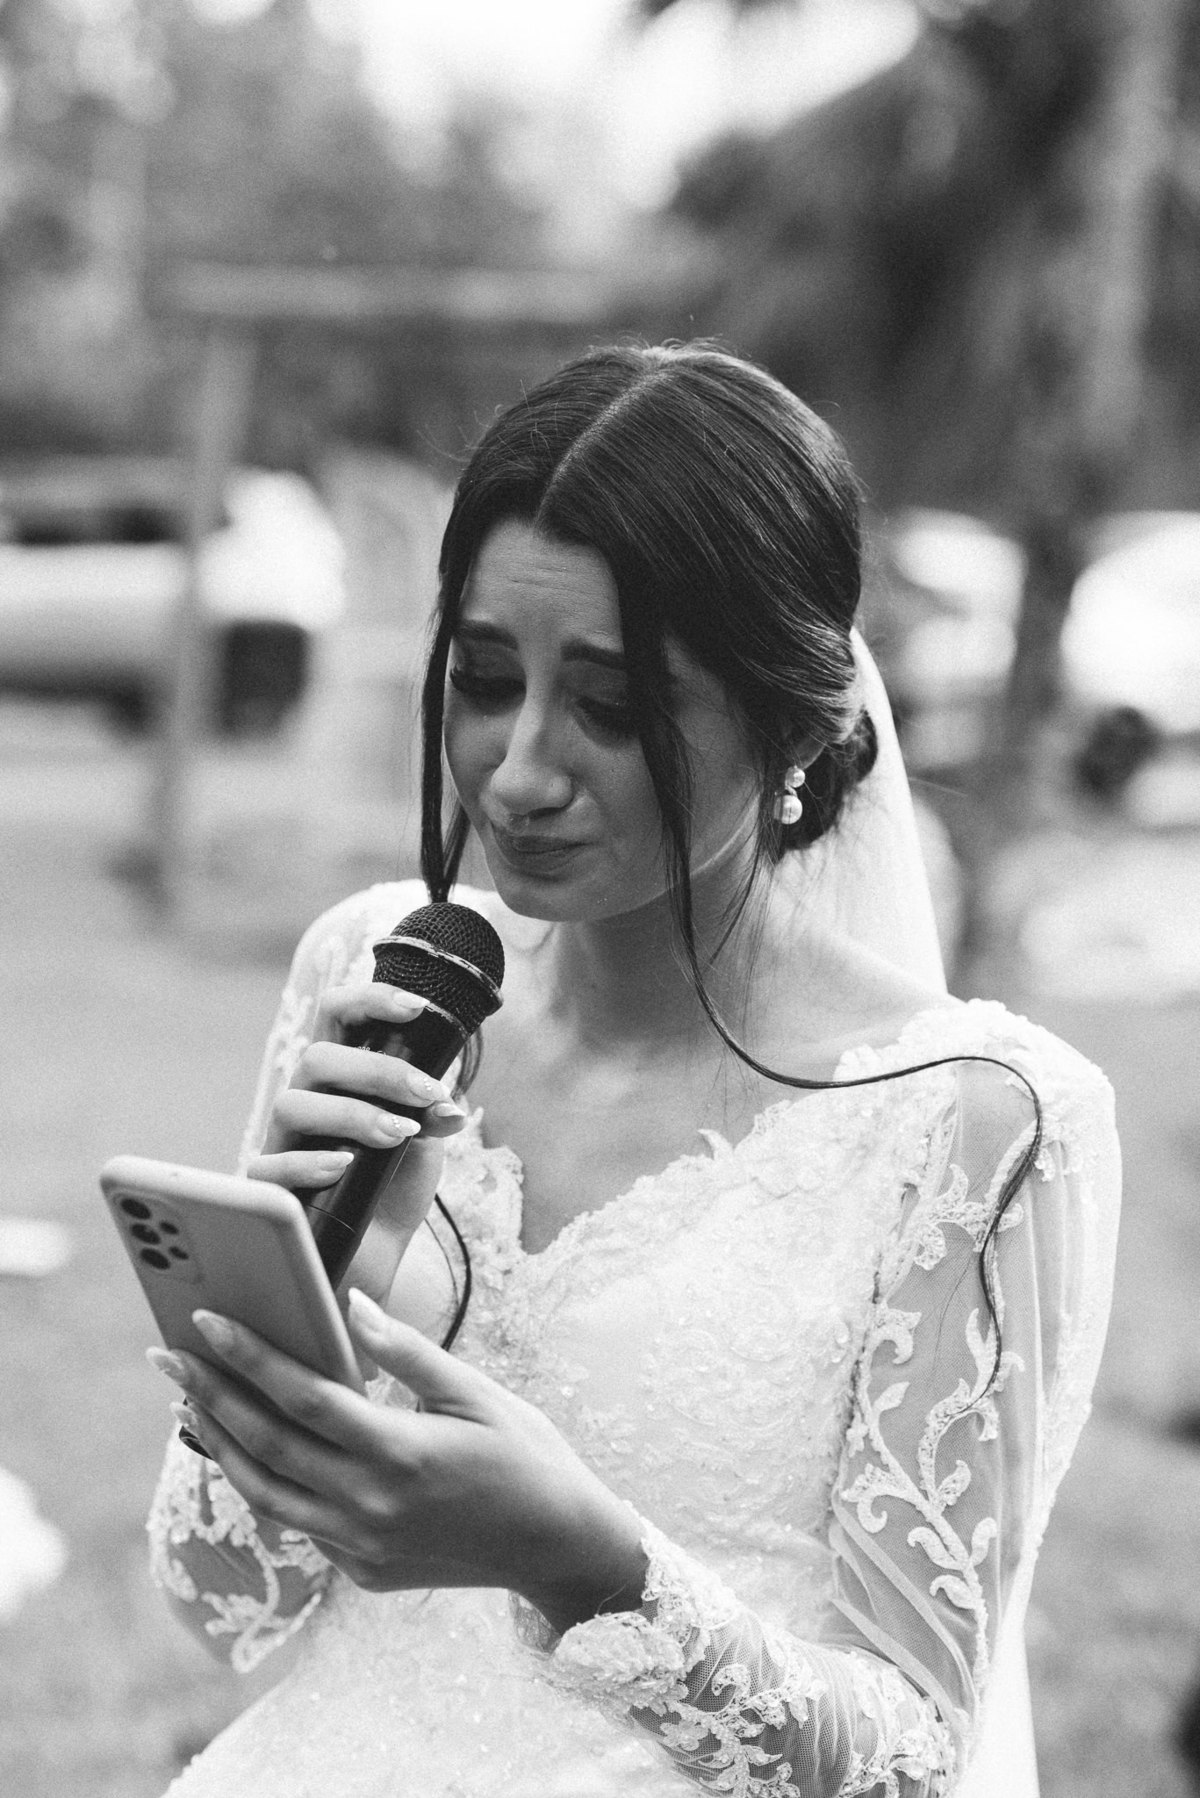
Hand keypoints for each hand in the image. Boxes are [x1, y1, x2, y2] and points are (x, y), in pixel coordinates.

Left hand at [152, 1292, 646, 1633]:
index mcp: (400, 1453)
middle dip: (210, 1393)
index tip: (207, 1321)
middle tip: (168, 1354)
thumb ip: (408, 1353)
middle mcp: (369, 1506)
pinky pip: (298, 1521)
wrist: (557, 1548)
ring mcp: (360, 1546)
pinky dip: (264, 1481)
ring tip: (187, 1401)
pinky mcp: (361, 1570)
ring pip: (265, 1492)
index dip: (250, 1356)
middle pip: (266, 1445)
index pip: (303, 1398)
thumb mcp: (477, 1393)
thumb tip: (352, 1305)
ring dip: (220, 1443)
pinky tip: (248, 1448)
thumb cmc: (526, 1456)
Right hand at [247, 981, 466, 1308]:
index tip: (418, 1008)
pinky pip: (272, 1166)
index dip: (371, 1001)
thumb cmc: (394, 1185)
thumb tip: (448, 1106)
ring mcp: (283, 1141)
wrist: (379, 1253)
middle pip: (318, 1057)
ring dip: (353, 1115)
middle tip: (428, 1095)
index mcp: (341, 1075)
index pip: (339, 1015)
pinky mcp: (268, 1187)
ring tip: (399, 1135)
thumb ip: (433, 1116)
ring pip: (293, 1105)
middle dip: (379, 1071)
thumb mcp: (425, 1145)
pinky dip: (310, 1162)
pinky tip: (345, 1166)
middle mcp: (307, 1098)